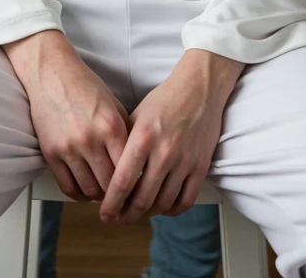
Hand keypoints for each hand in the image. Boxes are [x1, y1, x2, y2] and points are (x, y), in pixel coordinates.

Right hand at [5, 31, 130, 201]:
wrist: (53, 75)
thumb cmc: (86, 87)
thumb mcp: (115, 105)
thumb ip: (126, 133)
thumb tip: (139, 161)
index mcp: (111, 126)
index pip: (129, 168)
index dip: (136, 182)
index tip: (139, 188)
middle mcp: (90, 140)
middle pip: (110, 184)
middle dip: (119, 194)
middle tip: (124, 196)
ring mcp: (68, 148)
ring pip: (90, 190)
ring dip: (100, 196)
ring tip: (105, 192)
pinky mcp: (51, 154)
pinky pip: (67, 187)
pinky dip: (80, 195)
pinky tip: (86, 191)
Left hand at [97, 56, 228, 225]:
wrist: (199, 88)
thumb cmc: (165, 100)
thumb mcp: (136, 116)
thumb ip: (123, 144)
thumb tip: (109, 174)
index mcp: (143, 138)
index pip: (122, 182)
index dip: (111, 204)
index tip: (105, 214)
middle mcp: (164, 152)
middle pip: (142, 200)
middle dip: (126, 215)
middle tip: (119, 217)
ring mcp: (184, 161)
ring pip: (163, 204)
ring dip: (148, 214)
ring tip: (138, 212)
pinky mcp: (201, 167)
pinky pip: (185, 201)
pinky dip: (172, 210)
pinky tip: (163, 207)